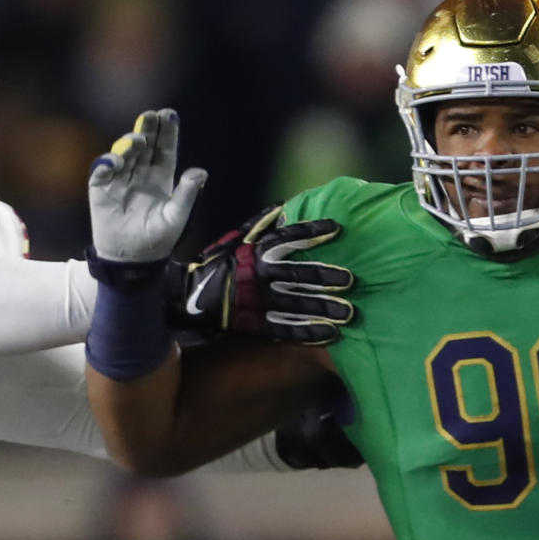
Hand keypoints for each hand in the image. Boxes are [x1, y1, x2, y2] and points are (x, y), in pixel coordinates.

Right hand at [88, 109, 206, 262]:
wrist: (132, 258)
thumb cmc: (158, 238)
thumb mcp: (176, 215)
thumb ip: (186, 194)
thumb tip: (200, 171)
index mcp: (161, 179)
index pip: (165, 151)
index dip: (168, 133)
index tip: (169, 115)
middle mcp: (141, 175)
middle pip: (145, 147)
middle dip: (148, 129)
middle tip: (151, 115)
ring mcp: (120, 180)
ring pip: (124, 155)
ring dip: (129, 144)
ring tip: (137, 140)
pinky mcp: (101, 190)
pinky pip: (101, 172)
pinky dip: (106, 164)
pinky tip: (114, 161)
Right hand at [169, 202, 355, 343]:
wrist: (188, 297)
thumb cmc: (217, 264)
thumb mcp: (235, 239)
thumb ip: (260, 224)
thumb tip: (282, 205)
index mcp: (254, 251)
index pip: (287, 238)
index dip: (312, 232)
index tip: (337, 228)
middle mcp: (259, 275)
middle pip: (297, 275)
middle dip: (325, 277)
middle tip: (350, 279)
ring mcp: (258, 301)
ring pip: (296, 304)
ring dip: (323, 307)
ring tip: (349, 312)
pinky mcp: (256, 323)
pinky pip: (286, 329)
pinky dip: (308, 332)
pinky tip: (330, 334)